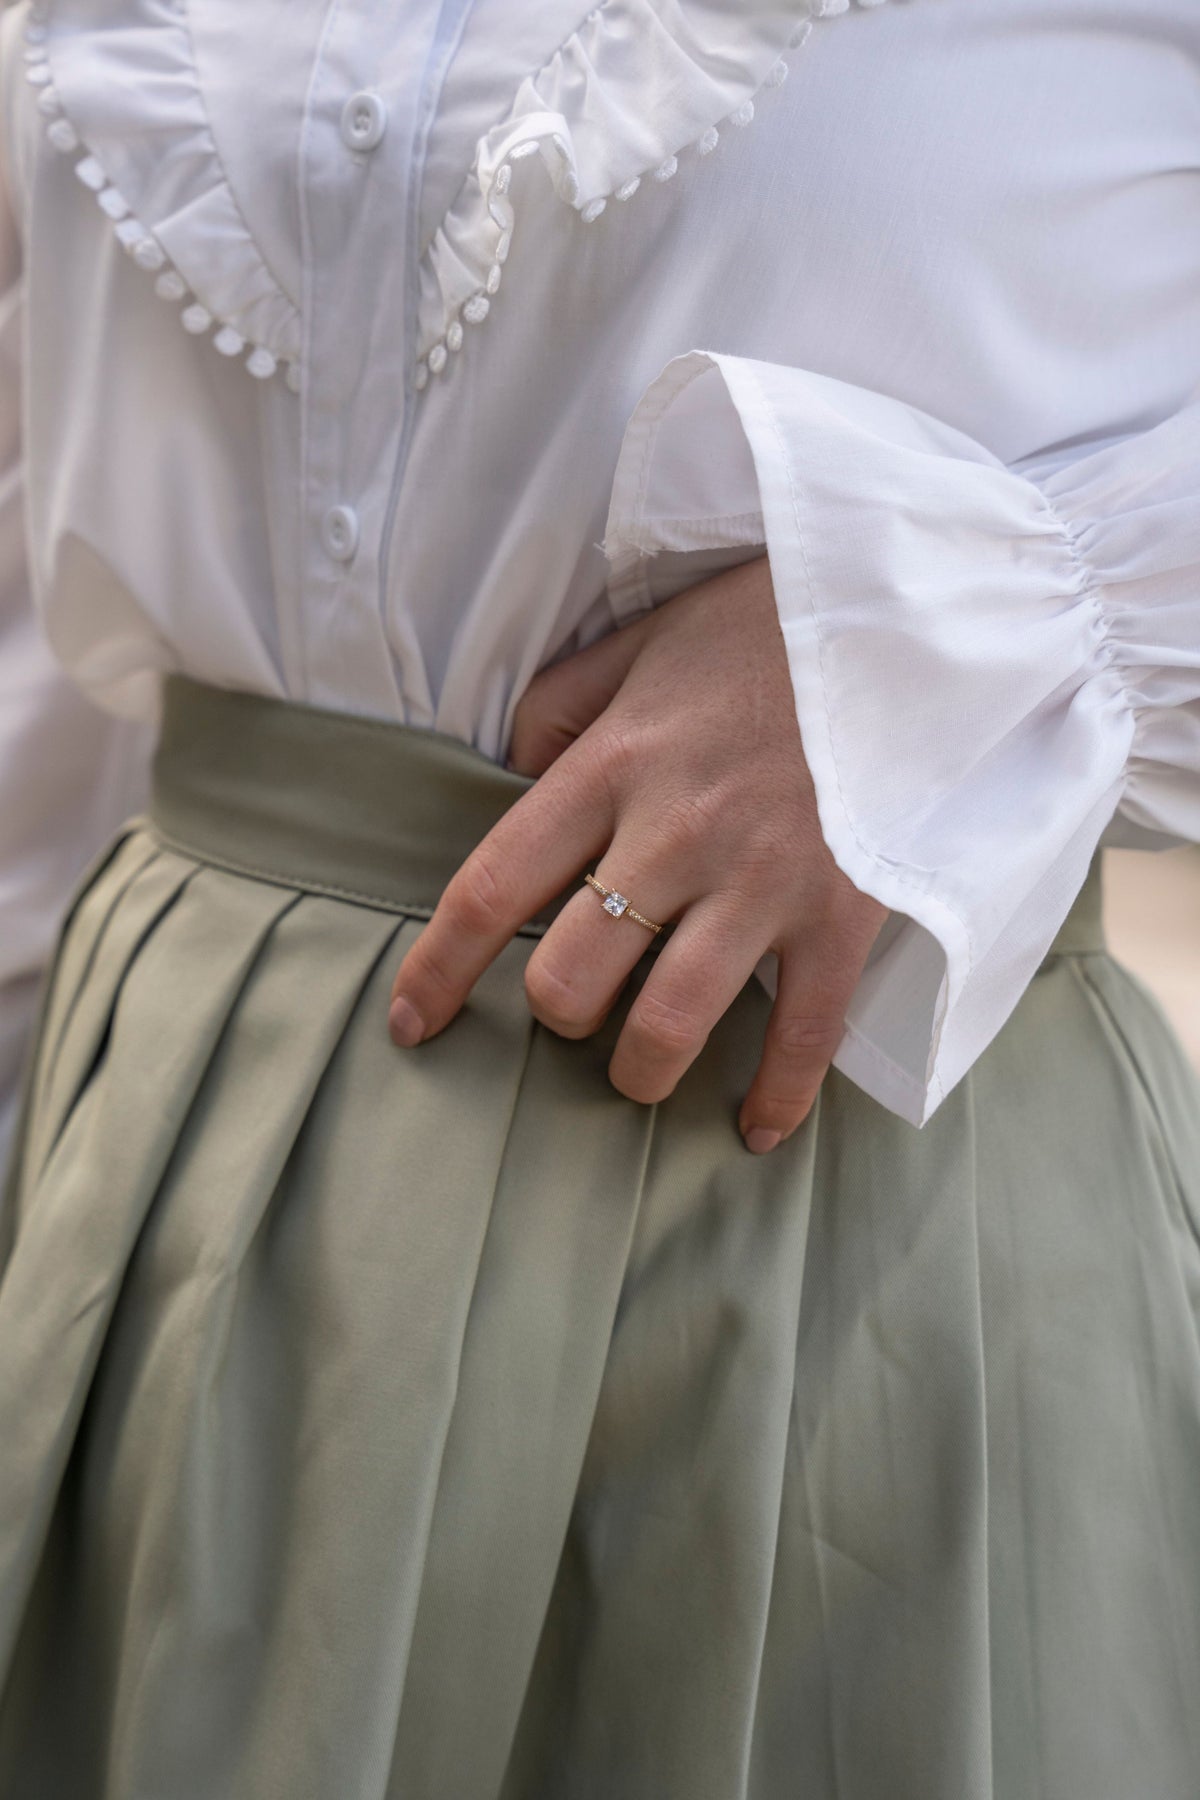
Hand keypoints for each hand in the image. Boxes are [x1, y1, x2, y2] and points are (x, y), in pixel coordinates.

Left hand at [389, 557, 888, 1150]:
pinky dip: (777, 1098)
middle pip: (569, 980)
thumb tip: (509, 778)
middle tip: (575, 1008)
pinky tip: (756, 1129)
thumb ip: (557, 709)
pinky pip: (803, 1036)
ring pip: (668, 1026)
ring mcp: (763, 882)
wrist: (904, 619)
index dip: (437, 970)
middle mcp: (676, 834)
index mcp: (613, 766)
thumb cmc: (761, 632)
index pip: (493, 888)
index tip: (410, 1024)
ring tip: (640, 1070)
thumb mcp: (638, 643)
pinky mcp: (843, 914)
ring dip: (639, 1071)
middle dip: (556, 1018)